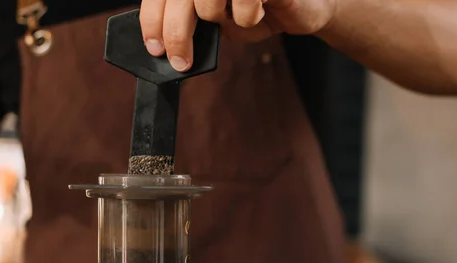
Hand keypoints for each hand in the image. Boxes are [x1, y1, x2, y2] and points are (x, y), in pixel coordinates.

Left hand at [139, 0, 335, 70]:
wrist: (304, 5)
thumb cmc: (259, 9)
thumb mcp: (218, 18)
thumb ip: (193, 20)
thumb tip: (164, 42)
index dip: (152, 20)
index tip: (155, 48)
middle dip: (176, 34)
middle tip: (180, 62)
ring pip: (205, 1)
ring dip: (219, 19)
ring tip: (236, 17)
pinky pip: (244, 2)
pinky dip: (248, 17)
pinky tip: (259, 12)